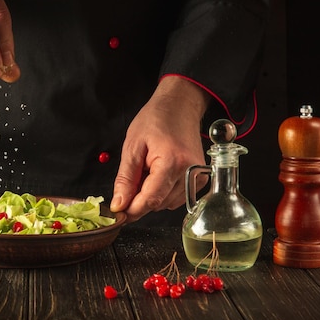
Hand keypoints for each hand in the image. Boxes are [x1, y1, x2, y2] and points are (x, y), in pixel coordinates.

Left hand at [110, 77, 208, 222]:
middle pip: (158, 203)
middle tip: (132, 178)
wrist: (180, 106)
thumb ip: (125, 179)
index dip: (132, 210)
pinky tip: (159, 173)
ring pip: (167, 203)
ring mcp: (199, 176)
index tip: (118, 213)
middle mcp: (190, 172)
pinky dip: (163, 191)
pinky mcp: (201, 179)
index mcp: (173, 162)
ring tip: (148, 170)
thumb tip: (119, 204)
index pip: (151, 199)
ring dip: (152, 194)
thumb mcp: (132, 146)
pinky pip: (176, 197)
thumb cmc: (155, 120)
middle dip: (140, 198)